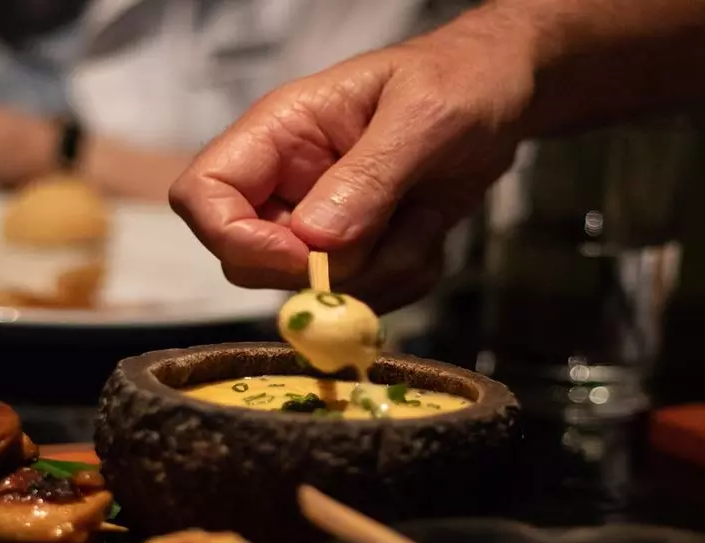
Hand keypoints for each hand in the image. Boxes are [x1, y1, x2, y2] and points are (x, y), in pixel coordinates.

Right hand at [170, 14, 533, 310]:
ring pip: (314, 291)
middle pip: (248, 262)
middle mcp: (286, 182)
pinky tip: (430, 229)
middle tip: (387, 231)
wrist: (502, 96)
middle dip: (325, 268)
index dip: (236, 239)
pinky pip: (363, 298)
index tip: (305, 254)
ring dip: (382, 270)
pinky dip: (405, 277)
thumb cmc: (459, 82)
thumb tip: (315, 240)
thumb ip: (368, 176)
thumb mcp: (422, 118)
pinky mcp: (357, 251)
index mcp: (278, 132)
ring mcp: (319, 221)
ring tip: (424, 216)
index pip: (202, 196)